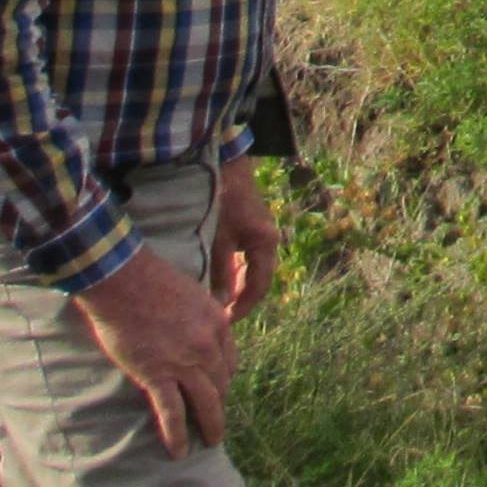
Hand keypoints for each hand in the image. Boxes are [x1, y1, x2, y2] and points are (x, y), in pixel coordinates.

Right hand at [70, 246, 235, 455]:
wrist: (123, 280)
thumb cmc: (152, 281)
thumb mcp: (193, 294)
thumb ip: (200, 315)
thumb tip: (197, 328)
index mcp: (219, 323)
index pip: (229, 361)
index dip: (225, 380)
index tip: (220, 390)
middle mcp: (208, 346)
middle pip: (220, 384)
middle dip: (220, 405)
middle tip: (217, 421)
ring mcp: (184, 363)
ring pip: (205, 402)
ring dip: (210, 425)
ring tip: (210, 442)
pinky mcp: (157, 375)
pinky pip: (172, 412)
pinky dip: (177, 435)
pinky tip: (179, 452)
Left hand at [208, 155, 279, 322]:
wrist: (227, 164)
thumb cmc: (224, 200)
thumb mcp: (219, 239)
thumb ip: (220, 271)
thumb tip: (220, 302)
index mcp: (266, 244)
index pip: (260, 286)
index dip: (244, 307)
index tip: (227, 322)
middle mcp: (268, 241)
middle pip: (257, 279)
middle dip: (240, 299)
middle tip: (221, 317)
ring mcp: (259, 234)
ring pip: (250, 269)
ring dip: (236, 285)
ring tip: (217, 302)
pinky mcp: (249, 228)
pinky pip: (244, 257)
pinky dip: (233, 270)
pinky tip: (218, 278)